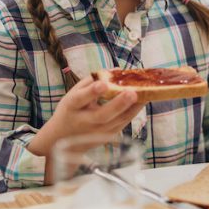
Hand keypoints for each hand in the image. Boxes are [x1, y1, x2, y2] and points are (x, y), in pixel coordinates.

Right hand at [30, 77, 145, 156]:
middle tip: (132, 93)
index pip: (80, 99)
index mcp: (72, 107)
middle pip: (102, 115)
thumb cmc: (71, 110)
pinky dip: (133, 112)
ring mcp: (96, 132)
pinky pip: (123, 123)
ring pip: (117, 121)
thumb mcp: (74, 93)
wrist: (63, 138)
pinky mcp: (107, 136)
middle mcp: (84, 122)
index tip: (103, 84)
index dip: (91, 92)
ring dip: (133, 107)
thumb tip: (116, 70)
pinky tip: (142, 101)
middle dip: (118, 104)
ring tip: (145, 93)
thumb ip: (92, 80)